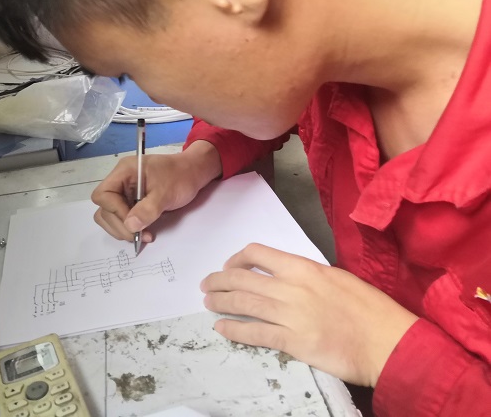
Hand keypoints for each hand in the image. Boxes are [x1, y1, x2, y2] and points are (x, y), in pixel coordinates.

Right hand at [91, 140, 221, 242]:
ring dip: (122, 230)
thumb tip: (130, 226)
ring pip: (108, 216)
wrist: (193, 173)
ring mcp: (124, 192)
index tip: (133, 221)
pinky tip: (143, 232)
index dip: (114, 211)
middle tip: (139, 237)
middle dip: (119, 225)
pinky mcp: (130, 202)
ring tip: (142, 236)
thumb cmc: (181, 177)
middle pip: (104, 209)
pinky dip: (128, 228)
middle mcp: (119, 181)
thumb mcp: (166, 193)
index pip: (104, 195)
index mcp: (124, 172)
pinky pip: (120, 218)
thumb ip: (147, 210)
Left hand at [200, 243, 417, 386]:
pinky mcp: (293, 342)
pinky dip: (234, 330)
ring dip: (220, 303)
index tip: (229, 267)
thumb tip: (284, 278)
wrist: (388, 342)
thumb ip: (307, 276)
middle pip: (242, 279)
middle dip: (219, 281)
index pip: (258, 254)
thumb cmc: (369, 309)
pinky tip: (221, 328)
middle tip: (207, 285)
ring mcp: (291, 315)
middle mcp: (292, 287)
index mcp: (304, 268)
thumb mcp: (337, 278)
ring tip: (207, 303)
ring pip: (243, 304)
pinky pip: (255, 333)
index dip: (236, 259)